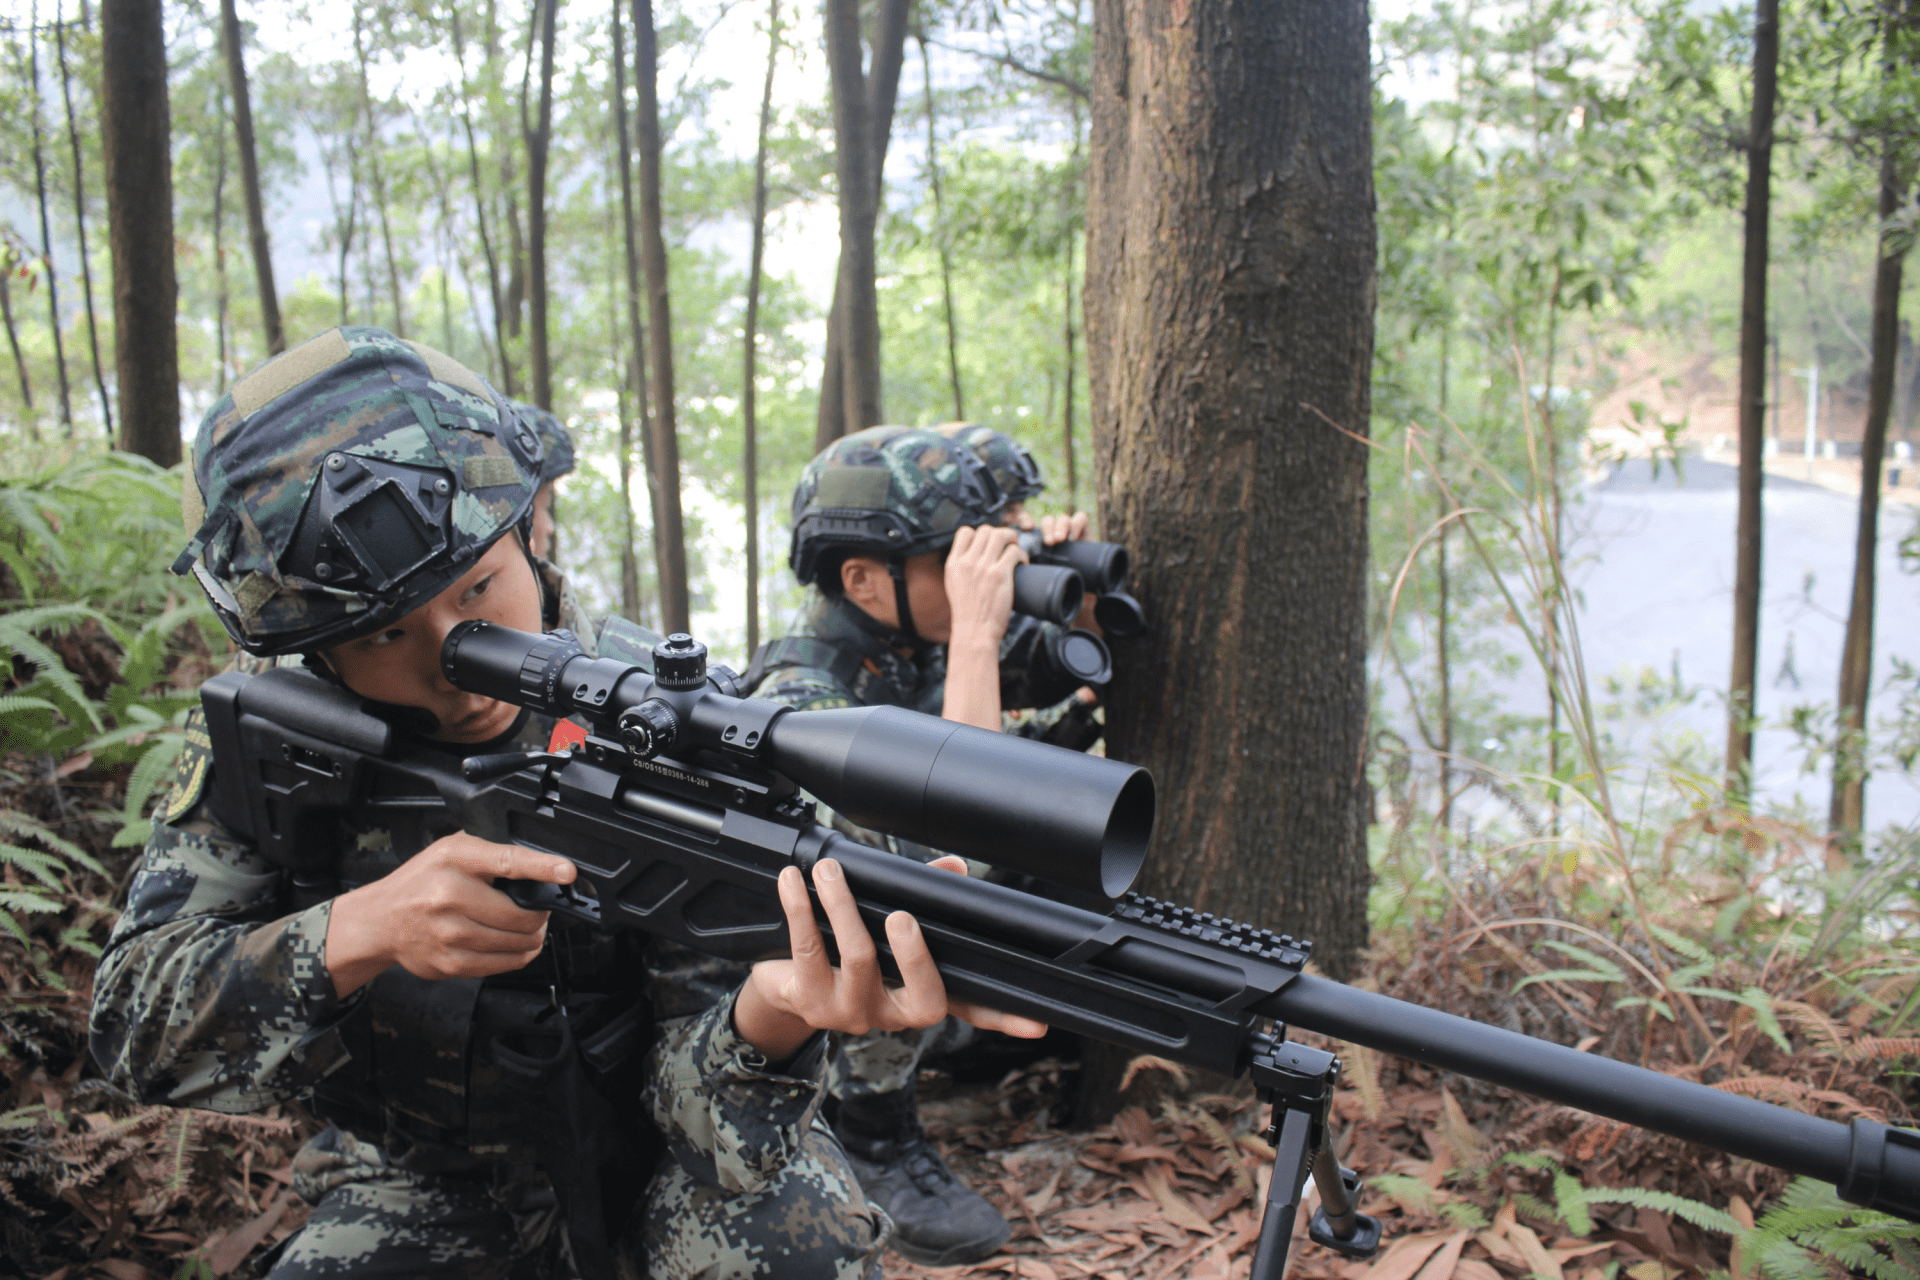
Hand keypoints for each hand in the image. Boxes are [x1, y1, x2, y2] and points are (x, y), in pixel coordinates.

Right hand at [323, 834, 575, 996]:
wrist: (380, 920)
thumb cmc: (420, 882)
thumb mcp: (451, 851)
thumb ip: (491, 856)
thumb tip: (539, 869)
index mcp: (454, 860)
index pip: (506, 861)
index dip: (542, 866)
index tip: (566, 871)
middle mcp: (449, 896)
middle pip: (521, 913)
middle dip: (540, 912)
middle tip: (538, 908)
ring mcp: (449, 934)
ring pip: (517, 942)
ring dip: (533, 936)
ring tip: (526, 926)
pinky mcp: (451, 963)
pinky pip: (503, 964)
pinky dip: (518, 955)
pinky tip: (514, 944)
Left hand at [733, 856, 1048, 1059]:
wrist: (784, 987)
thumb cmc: (845, 951)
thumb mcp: (886, 926)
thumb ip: (924, 896)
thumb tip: (955, 867)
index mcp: (919, 994)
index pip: (970, 1009)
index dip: (1003, 1018)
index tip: (1036, 1024)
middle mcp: (892, 1012)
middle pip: (920, 989)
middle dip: (913, 951)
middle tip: (902, 915)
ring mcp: (852, 1012)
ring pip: (860, 957)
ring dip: (843, 906)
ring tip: (830, 872)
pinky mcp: (811, 1001)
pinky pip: (810, 949)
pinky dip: (801, 909)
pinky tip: (793, 882)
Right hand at [943, 523, 1024, 652]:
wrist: (974, 632)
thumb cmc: (968, 613)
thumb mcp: (954, 585)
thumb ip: (962, 569)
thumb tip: (975, 557)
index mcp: (954, 564)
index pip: (964, 532)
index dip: (979, 534)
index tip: (988, 544)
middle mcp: (967, 562)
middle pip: (985, 530)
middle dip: (999, 534)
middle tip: (1007, 545)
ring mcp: (983, 567)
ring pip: (1001, 535)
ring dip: (1012, 538)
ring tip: (1016, 549)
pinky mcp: (1000, 575)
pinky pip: (1014, 552)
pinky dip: (1022, 554)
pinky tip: (1023, 563)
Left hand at [1026, 511, 1101, 632]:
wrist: (1080, 597)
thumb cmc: (1054, 589)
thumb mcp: (1034, 581)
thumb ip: (1018, 579)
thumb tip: (1000, 585)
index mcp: (1037, 540)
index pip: (1028, 521)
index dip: (1025, 519)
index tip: (1026, 528)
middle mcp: (1053, 534)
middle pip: (1047, 520)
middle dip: (1046, 528)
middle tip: (1048, 543)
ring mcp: (1069, 531)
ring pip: (1062, 518)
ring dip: (1060, 526)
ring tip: (1059, 540)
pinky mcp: (1085, 531)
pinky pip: (1081, 518)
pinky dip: (1076, 524)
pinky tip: (1073, 536)